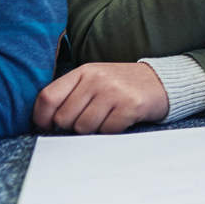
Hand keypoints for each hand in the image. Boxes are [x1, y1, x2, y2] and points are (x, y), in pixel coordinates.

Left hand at [33, 63, 171, 133]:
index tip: (49, 126)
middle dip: (72, 126)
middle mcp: (97, 79)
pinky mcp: (130, 105)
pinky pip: (107, 131)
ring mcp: (114, 91)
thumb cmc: (122, 86)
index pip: (47, 97)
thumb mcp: (95, 80)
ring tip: (106, 118)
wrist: (161, 82)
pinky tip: (120, 120)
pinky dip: (111, 131)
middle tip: (89, 120)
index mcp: (83, 72)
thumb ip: (71, 95)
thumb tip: (47, 123)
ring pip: (83, 128)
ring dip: (93, 130)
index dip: (42, 118)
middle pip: (64, 118)